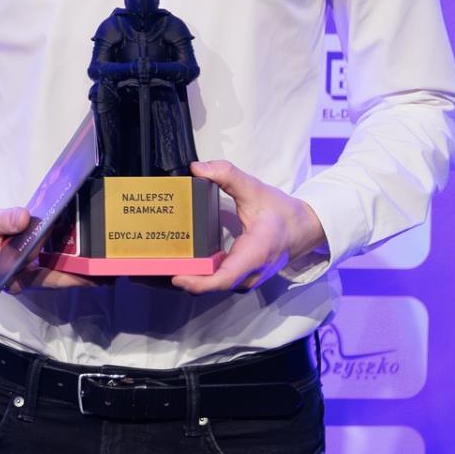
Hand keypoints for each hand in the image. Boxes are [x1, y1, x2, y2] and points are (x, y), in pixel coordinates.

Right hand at [0, 206, 96, 291]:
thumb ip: (2, 220)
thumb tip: (25, 218)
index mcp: (5, 274)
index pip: (43, 276)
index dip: (68, 274)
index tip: (90, 272)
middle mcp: (18, 278)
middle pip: (56, 279)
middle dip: (82, 277)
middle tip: (110, 273)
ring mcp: (24, 273)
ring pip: (56, 273)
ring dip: (78, 269)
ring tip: (104, 264)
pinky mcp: (27, 264)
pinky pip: (51, 263)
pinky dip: (67, 258)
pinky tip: (86, 252)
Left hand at [171, 160, 327, 294]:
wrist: (304, 229)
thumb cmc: (282, 212)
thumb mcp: (255, 189)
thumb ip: (228, 175)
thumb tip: (198, 168)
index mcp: (254, 254)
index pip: (224, 278)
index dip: (198, 282)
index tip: (176, 277)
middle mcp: (249, 273)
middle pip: (211, 285)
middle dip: (181, 279)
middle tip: (150, 269)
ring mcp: (245, 279)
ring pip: (212, 286)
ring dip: (186, 278)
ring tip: (156, 268)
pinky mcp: (241, 277)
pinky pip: (216, 281)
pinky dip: (196, 276)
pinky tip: (176, 266)